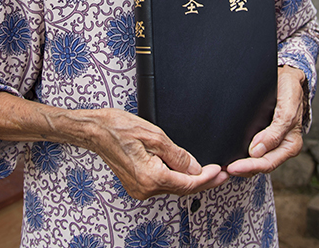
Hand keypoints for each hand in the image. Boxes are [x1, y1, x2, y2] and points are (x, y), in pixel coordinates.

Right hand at [83, 108, 229, 199]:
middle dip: (204, 182)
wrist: (95, 131)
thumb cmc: (119, 128)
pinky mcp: (136, 185)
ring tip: (209, 173)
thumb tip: (195, 168)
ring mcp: (139, 189)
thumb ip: (177, 155)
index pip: (188, 183)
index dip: (207, 177)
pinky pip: (162, 185)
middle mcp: (145, 188)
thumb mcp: (154, 135)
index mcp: (151, 177)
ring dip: (191, 182)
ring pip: (173, 187)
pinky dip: (176, 180)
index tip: (220, 171)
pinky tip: (186, 173)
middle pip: (182, 189)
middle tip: (223, 175)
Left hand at [226, 66, 305, 176]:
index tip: (232, 167)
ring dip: (240, 166)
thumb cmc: (289, 91)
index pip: (268, 163)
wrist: (286, 77)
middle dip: (241, 169)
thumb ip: (275, 132)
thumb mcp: (287, 110)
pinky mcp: (262, 136)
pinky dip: (241, 156)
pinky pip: (251, 151)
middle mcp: (281, 147)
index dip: (250, 167)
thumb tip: (256, 152)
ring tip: (221, 166)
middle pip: (259, 166)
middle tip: (222, 169)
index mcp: (290, 145)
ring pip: (254, 161)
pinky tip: (229, 155)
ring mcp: (271, 143)